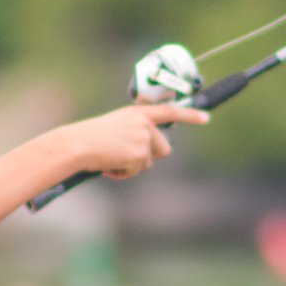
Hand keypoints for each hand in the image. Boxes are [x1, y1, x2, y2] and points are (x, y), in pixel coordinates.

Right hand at [70, 103, 209, 179]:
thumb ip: (137, 133)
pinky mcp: (139, 155)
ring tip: (111, 159)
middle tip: (125, 157)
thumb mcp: (118, 127)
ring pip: (148, 163)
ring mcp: (143, 139)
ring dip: (131, 166)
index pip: (170, 112)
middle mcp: (145, 124)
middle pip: (164, 149)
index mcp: (139, 113)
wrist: (78, 144)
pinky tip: (109, 166)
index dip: (190, 115)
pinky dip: (122, 173)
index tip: (207, 118)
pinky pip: (135, 172)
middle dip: (149, 157)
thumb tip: (152, 153)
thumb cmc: (91, 137)